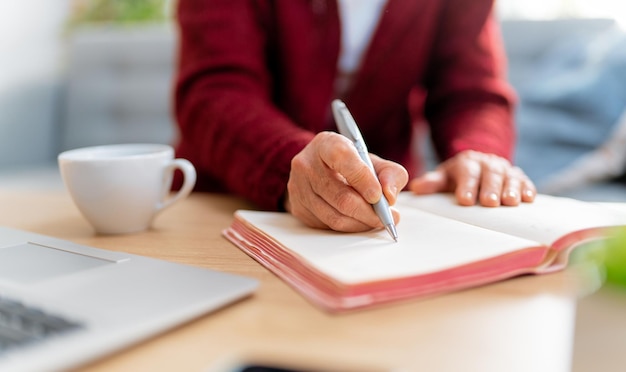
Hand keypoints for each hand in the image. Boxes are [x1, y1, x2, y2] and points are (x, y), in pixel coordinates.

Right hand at [284, 131, 408, 231]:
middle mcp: (307, 164)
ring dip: (361, 224)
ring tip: (376, 220)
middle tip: (387, 218)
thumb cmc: (349, 164)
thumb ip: (390, 173)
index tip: (379, 197)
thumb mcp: (372, 160)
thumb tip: (389, 196)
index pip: (343, 160)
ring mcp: (298, 188)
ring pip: (335, 217)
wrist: (318, 169)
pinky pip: (327, 226)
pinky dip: (349, 227)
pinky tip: (359, 221)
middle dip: (369, 212)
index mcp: (326, 144)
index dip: (364, 180)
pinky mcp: (298, 208)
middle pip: (341, 197)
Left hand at [408, 150, 535, 206]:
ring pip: (509, 177)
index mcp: (467, 163)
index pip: (467, 173)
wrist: (478, 166)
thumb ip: (431, 183)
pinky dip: (527, 188)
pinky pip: (525, 181)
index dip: (467, 186)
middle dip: (491, 188)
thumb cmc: (458, 178)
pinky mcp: (518, 177)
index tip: (465, 200)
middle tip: (490, 203)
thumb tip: (416, 188)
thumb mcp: (443, 178)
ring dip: (511, 189)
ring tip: (510, 202)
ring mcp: (505, 169)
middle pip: (490, 175)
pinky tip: (529, 198)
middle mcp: (488, 163)